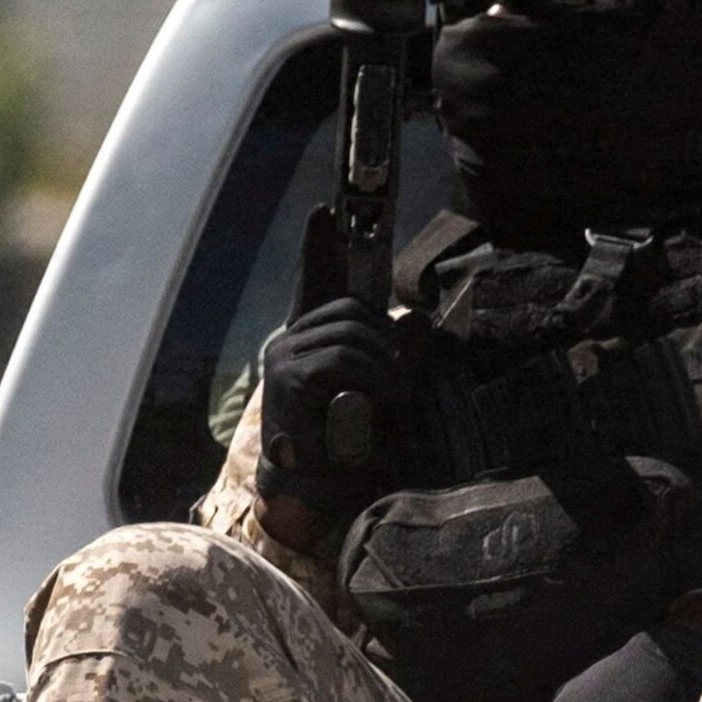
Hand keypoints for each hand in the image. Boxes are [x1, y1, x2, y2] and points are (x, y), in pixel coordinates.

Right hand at [256, 242, 405, 521]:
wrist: (321, 492)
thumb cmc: (351, 446)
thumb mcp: (386, 391)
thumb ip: (398, 354)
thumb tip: (419, 316)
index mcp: (310, 340)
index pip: (313, 281)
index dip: (318, 246)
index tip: (324, 210)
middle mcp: (289, 341)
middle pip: (349, 309)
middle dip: (386, 339)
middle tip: (402, 380)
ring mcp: (283, 356)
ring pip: (350, 332)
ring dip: (385, 365)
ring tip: (396, 397)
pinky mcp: (287, 378)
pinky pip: (341, 357)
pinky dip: (372, 376)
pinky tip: (384, 399)